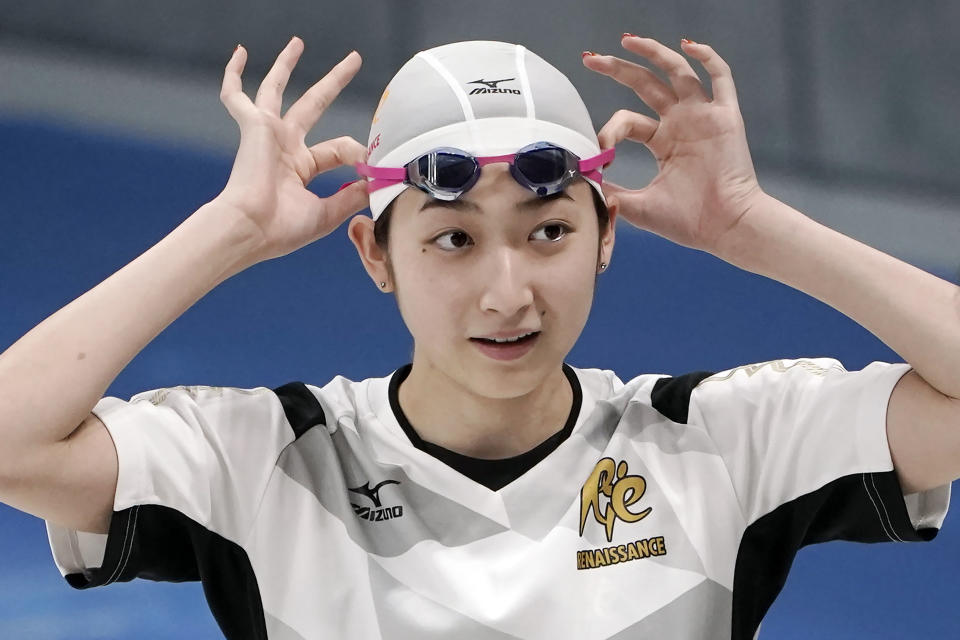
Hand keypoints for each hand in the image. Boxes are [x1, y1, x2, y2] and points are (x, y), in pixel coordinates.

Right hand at [214, 37, 368, 262]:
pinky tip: (239, 53)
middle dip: (334, 82)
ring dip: (286, 65)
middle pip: (313, 104)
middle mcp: (283, 146)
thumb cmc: (281, 229)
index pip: (336, 149)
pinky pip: (235, 96)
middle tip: (353, 60)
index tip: (370, 164)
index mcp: (299, 167)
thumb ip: (350, 196)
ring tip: (298, 43)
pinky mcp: (253, 127)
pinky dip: (234, 75)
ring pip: (276, 89)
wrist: (251, 230)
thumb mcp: (326, 213)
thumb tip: (375, 182)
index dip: (357, 153)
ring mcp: (267, 134)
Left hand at [583, 36, 765, 257]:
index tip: (599, 150)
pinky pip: (721, 77)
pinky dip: (708, 57)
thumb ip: (612, 192)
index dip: (609, 130)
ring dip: (653, 52)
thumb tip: (582, 182)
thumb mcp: (638, 206)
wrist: (726, 228)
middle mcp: (681, 124)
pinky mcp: (726, 117)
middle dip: (617, 68)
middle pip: (645, 84)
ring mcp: (703, 117)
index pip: (628, 121)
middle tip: (589, 58)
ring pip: (677, 72)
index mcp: (663, 142)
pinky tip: (688, 45)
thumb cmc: (688, 221)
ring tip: (626, 40)